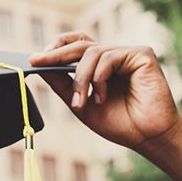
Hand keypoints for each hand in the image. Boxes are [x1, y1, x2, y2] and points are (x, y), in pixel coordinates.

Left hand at [30, 32, 181, 152]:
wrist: (146, 136)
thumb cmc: (118, 122)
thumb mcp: (79, 103)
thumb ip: (62, 84)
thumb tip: (38, 65)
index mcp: (100, 65)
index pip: (77, 44)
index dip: (57, 46)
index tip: (35, 58)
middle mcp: (114, 56)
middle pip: (80, 44)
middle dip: (56, 55)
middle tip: (38, 62)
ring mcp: (128, 53)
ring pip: (92, 52)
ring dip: (81, 78)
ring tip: (82, 102)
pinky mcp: (142, 54)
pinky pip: (109, 57)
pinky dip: (99, 77)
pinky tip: (102, 96)